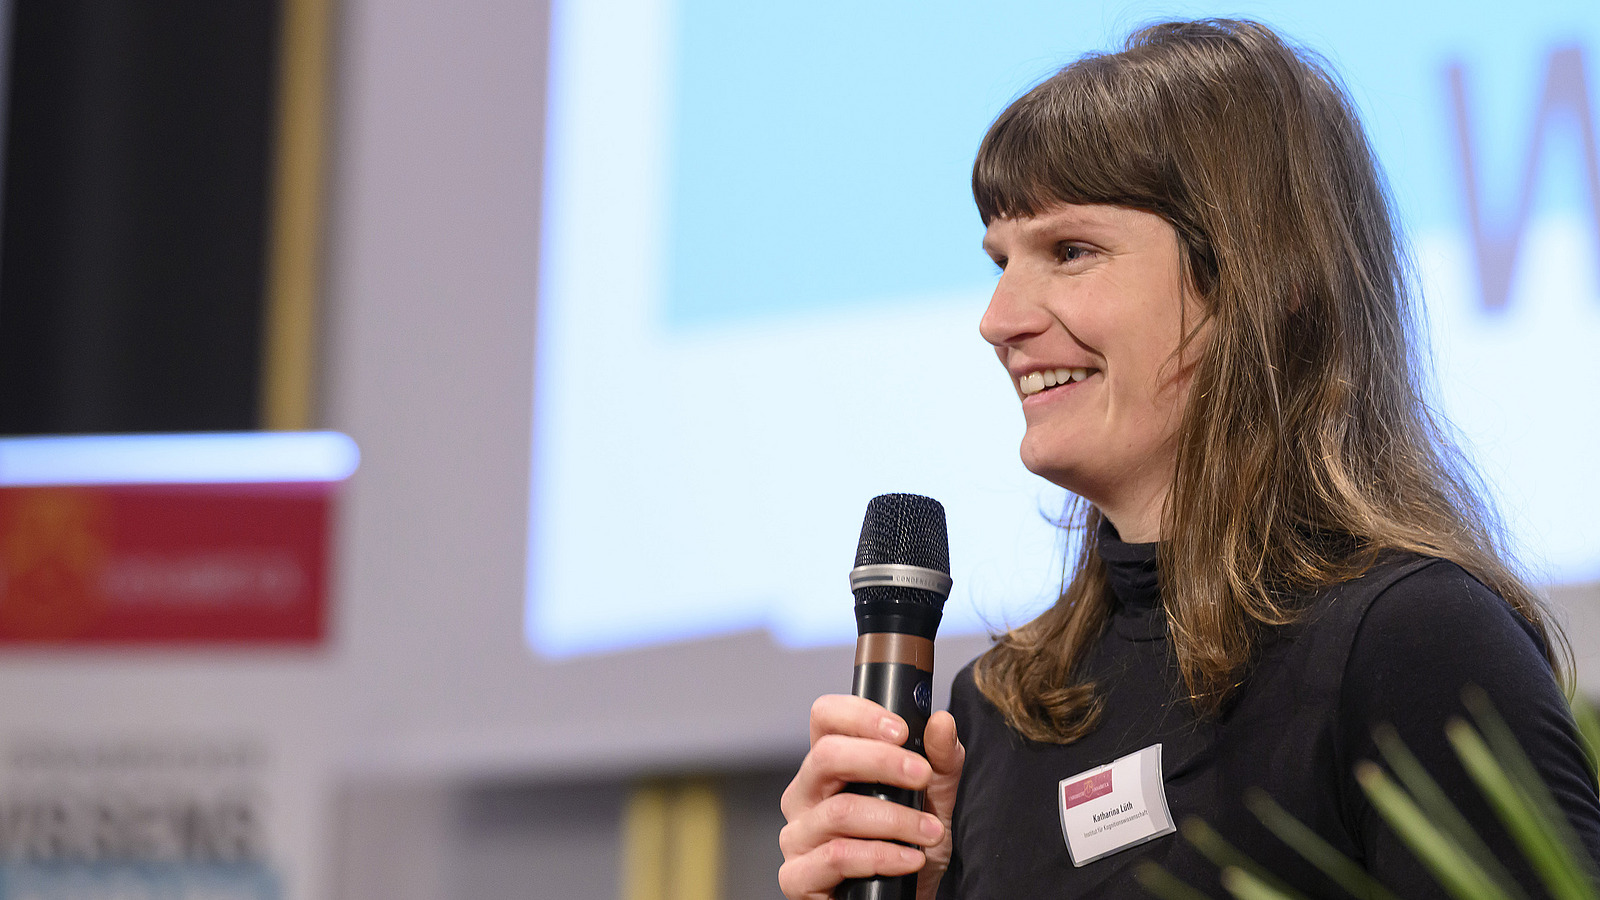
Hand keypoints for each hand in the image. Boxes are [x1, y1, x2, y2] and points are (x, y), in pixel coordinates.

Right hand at [778, 694, 964, 899]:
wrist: (910, 899)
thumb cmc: (911, 846)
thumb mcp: (935, 799)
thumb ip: (941, 760)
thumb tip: (941, 723)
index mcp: (829, 766)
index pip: (825, 718)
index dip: (859, 715)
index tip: (901, 730)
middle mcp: (804, 795)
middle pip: (826, 756)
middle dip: (882, 762)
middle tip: (921, 775)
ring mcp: (796, 836)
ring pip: (839, 811)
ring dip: (895, 820)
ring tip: (929, 832)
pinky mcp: (797, 877)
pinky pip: (836, 857)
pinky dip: (881, 855)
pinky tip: (908, 859)